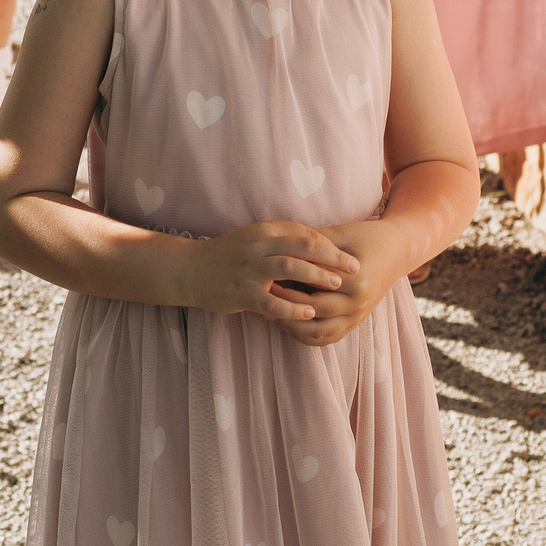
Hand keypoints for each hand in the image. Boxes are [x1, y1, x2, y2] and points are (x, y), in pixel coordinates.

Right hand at [179, 220, 357, 324]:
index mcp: (265, 231)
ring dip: (316, 276)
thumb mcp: (256, 239)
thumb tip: (319, 244)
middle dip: (332, 257)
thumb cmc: (230, 255)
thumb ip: (284, 240)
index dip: (331, 244)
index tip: (352, 254)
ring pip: (289, 268)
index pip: (305, 233)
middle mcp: (258, 246)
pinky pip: (272, 302)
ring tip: (336, 286)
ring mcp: (250, 270)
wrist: (191, 269)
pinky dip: (292, 308)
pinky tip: (309, 314)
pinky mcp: (242, 293)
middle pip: (302, 246)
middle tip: (355, 268)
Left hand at [278, 219, 408, 346]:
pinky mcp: (356, 323)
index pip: (314, 284)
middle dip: (286, 303)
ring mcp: (358, 316)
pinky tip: (289, 324)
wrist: (397, 251)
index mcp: (356, 279)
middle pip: (313, 311)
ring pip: (319, 333)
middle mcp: (358, 303)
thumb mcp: (342, 233)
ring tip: (272, 311)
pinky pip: (328, 338)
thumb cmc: (367, 236)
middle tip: (264, 293)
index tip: (267, 272)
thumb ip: (314, 240)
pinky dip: (306, 335)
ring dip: (293, 326)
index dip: (288, 279)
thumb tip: (281, 241)